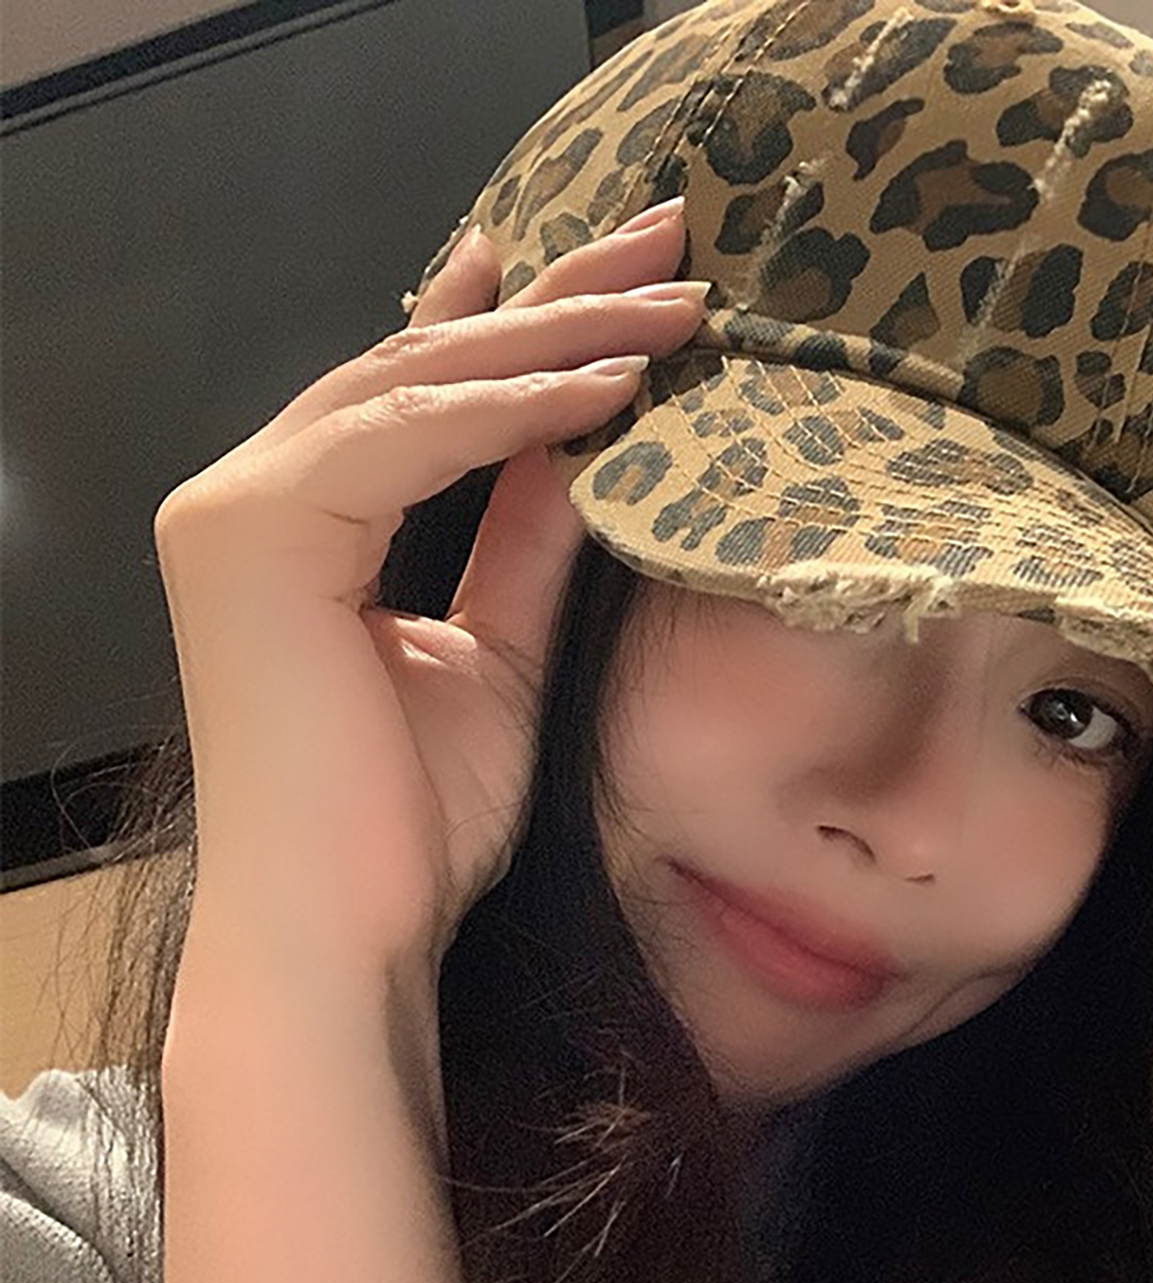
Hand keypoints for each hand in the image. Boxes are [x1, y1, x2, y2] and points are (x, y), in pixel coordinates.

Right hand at [155, 200, 702, 971]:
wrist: (347, 931)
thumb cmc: (414, 820)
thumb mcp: (500, 652)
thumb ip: (528, 543)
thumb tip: (593, 445)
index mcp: (303, 524)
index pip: (422, 394)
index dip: (516, 322)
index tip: (608, 274)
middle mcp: (251, 495)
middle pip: (424, 364)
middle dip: (557, 297)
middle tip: (665, 240)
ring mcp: (237, 508)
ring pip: (417, 382)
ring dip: (557, 335)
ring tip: (672, 303)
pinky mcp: (250, 535)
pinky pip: (408, 441)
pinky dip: (514, 411)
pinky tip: (611, 385)